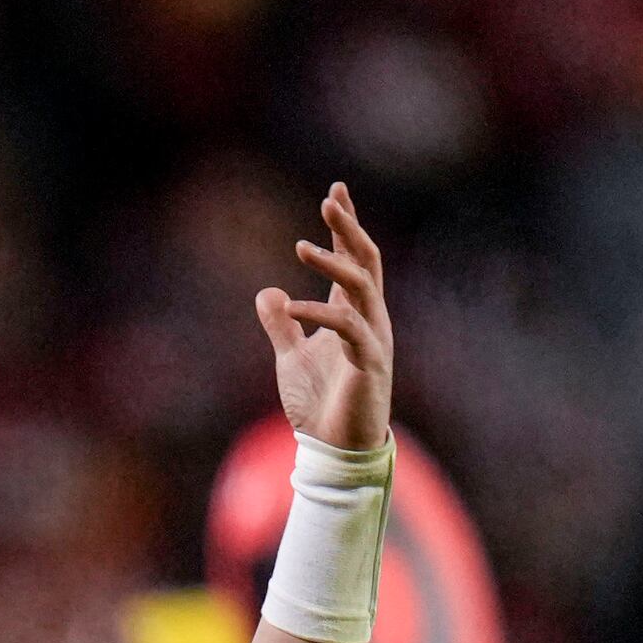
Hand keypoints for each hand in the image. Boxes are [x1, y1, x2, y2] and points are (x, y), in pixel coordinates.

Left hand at [251, 183, 393, 455]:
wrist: (335, 450)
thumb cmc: (320, 404)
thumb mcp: (291, 357)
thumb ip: (282, 324)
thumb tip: (268, 292)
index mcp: (354, 314)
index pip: (354, 259)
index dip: (346, 226)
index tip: (336, 191)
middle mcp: (370, 319)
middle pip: (366, 261)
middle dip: (349, 228)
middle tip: (330, 198)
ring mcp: (373, 338)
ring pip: (361, 286)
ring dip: (334, 262)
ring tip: (301, 246)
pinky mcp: (369, 362)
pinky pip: (346, 326)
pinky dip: (317, 313)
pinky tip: (289, 306)